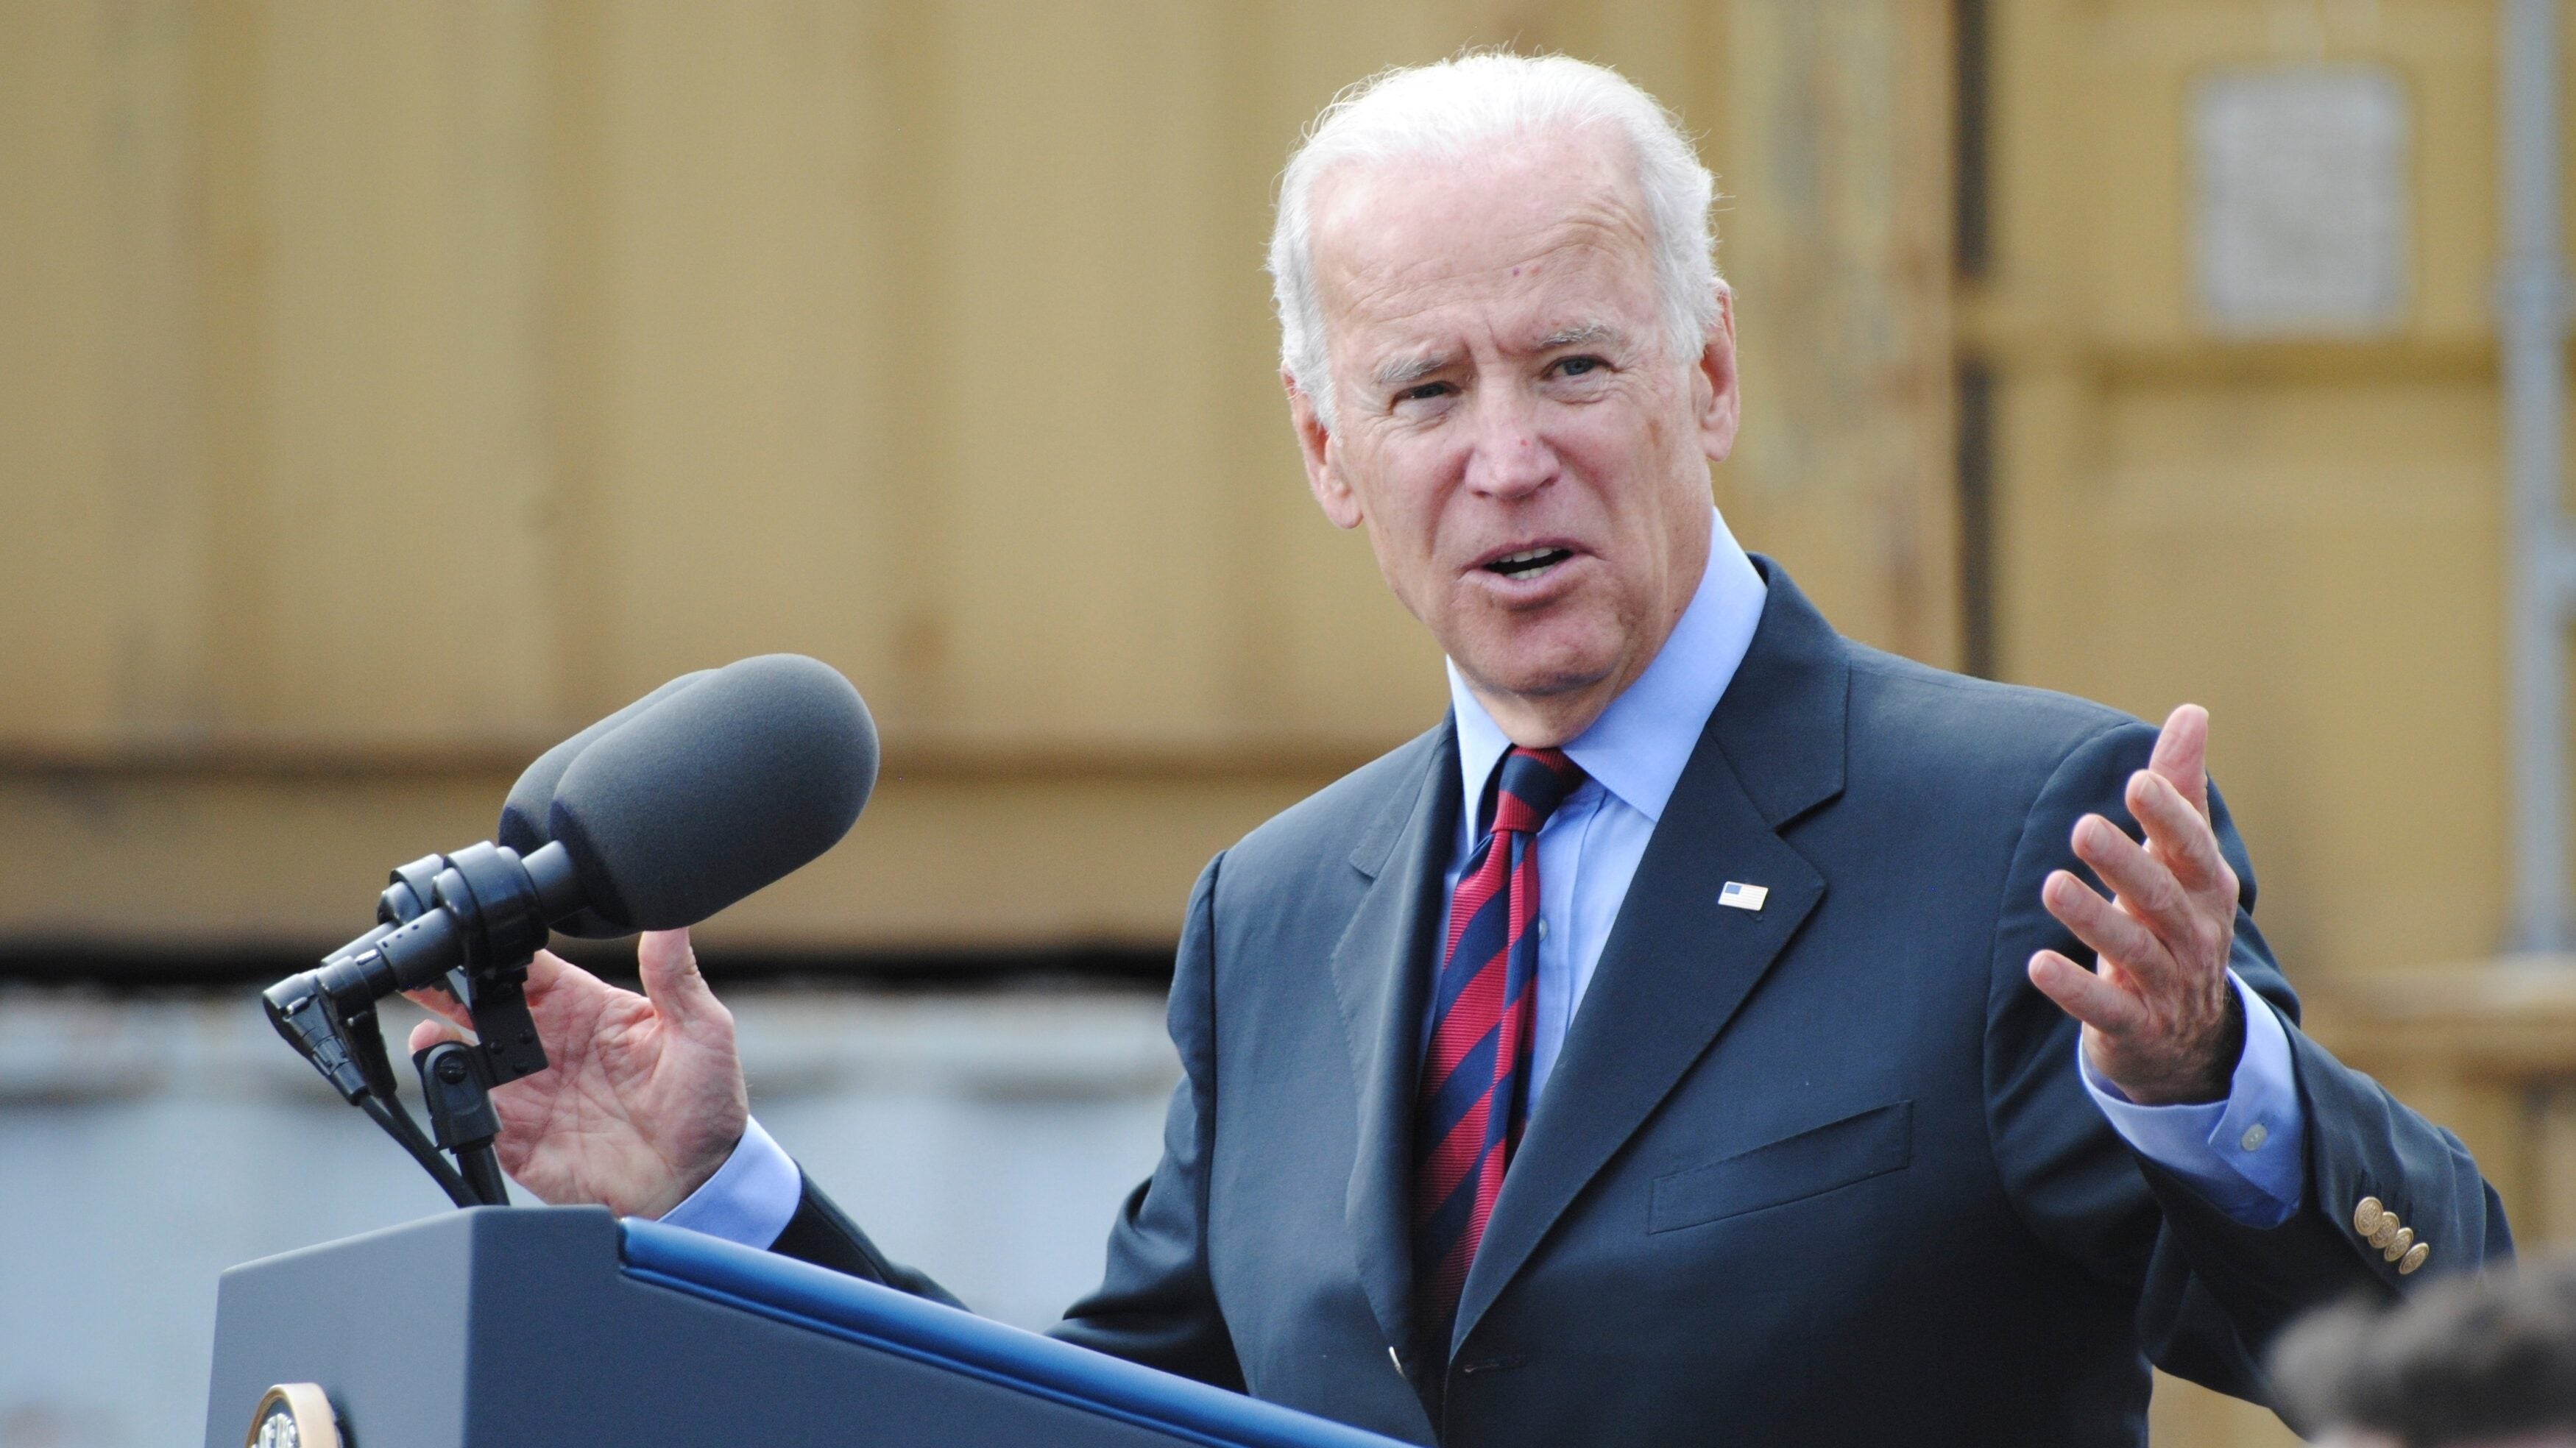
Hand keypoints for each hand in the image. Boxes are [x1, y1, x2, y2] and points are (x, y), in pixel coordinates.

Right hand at [406, 929, 748, 1217]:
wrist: (697, 1185)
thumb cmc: (707, 1105)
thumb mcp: (702, 1031)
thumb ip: (675, 974)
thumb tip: (670, 914)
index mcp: (588, 1007)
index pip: (529, 966)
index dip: (497, 948)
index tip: (474, 935)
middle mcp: (550, 1044)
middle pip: (483, 1004)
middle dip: (447, 985)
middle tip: (422, 972)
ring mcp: (529, 1090)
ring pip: (465, 1055)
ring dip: (440, 1040)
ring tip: (428, 1031)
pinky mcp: (516, 1136)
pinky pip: (469, 1113)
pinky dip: (450, 1097)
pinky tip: (448, 1081)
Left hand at [2027, 704, 2246, 1104]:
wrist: (2190, 1041)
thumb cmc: (2175, 925)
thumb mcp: (2183, 863)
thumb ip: (2181, 792)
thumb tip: (2191, 712)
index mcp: (2206, 891)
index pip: (2192, 850)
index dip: (2170, 817)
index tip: (2138, 781)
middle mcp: (2193, 937)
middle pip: (2161, 897)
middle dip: (2126, 863)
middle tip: (2082, 827)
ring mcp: (2167, 986)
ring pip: (2133, 951)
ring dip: (2093, 919)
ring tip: (2052, 884)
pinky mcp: (2136, 1028)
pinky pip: (2106, 1009)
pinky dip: (2074, 989)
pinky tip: (2037, 964)